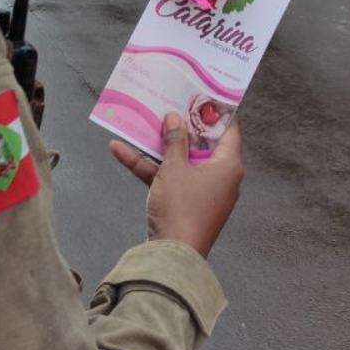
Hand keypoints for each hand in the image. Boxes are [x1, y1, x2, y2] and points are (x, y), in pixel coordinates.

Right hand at [110, 113, 242, 257]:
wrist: (171, 256)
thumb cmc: (181, 208)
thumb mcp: (174, 168)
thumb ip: (174, 141)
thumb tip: (175, 119)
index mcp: (228, 165)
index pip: (228, 129)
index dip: (215, 110)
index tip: (201, 92)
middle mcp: (220, 176)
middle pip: (200, 143)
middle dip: (180, 124)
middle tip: (167, 101)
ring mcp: (202, 190)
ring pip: (180, 159)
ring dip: (158, 144)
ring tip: (139, 121)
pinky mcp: (184, 202)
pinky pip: (169, 177)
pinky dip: (149, 166)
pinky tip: (120, 150)